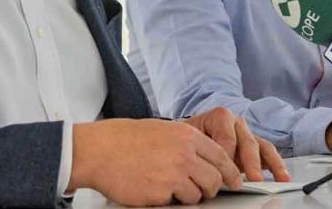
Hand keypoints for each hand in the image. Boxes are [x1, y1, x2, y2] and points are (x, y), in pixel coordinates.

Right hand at [69, 119, 239, 205]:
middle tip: (201, 190)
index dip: (229, 171)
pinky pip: (178, 203)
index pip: (221, 156)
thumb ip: (184, 143)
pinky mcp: (162, 193)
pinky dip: (169, 200)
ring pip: (199, 194)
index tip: (234, 181)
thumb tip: (205, 160)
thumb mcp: (160, 130)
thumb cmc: (122, 139)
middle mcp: (184, 153)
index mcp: (185, 135)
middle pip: (215, 179)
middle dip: (210, 188)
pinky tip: (155, 189)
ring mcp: (174, 174)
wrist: (97, 151)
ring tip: (169, 187)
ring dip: (188, 195)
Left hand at [183, 107, 289, 182]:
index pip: (227, 136)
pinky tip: (282, 177)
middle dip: (251, 162)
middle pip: (247, 142)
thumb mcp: (189, 138)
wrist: (190, 137)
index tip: (224, 170)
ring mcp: (248, 134)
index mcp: (220, 116)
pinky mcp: (255, 147)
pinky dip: (276, 165)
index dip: (227, 154)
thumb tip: (206, 165)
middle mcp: (236, 123)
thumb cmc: (189, 137)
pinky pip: (269, 154)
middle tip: (253, 179)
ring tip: (279, 179)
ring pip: (262, 147)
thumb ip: (200, 147)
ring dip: (272, 164)